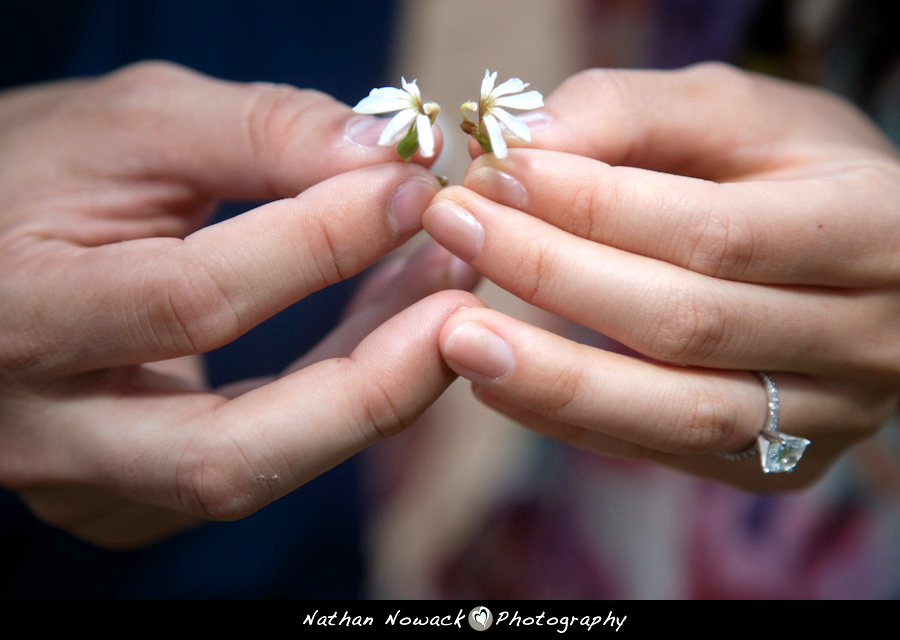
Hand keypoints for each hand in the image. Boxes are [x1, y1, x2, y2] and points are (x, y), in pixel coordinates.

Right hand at [0, 62, 477, 546]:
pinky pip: (262, 460)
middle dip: (374, 381)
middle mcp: (43, 430)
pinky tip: (388, 328)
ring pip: (259, 469)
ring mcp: (88, 484)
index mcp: (18, 312)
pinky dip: (338, 399)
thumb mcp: (135, 124)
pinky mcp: (131, 500)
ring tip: (443, 294)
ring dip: (373, 386)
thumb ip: (261, 131)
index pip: (192, 299)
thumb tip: (390, 156)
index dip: (318, 245)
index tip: (411, 189)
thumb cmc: (42, 172)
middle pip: (231, 452)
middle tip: (463, 302)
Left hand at [424, 63, 899, 488]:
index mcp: (873, 230)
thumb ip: (634, 113)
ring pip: (678, 413)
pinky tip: (498, 386)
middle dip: (553, 276)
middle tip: (454, 232)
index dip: (592, 205)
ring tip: (456, 338)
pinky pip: (663, 451)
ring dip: (554, 378)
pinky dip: (573, 422)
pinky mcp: (780, 463)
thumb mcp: (738, 112)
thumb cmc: (798, 169)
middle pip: (687, 325)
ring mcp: (828, 417)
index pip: (712, 232)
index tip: (493, 175)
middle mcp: (867, 339)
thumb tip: (526, 144)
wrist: (872, 260)